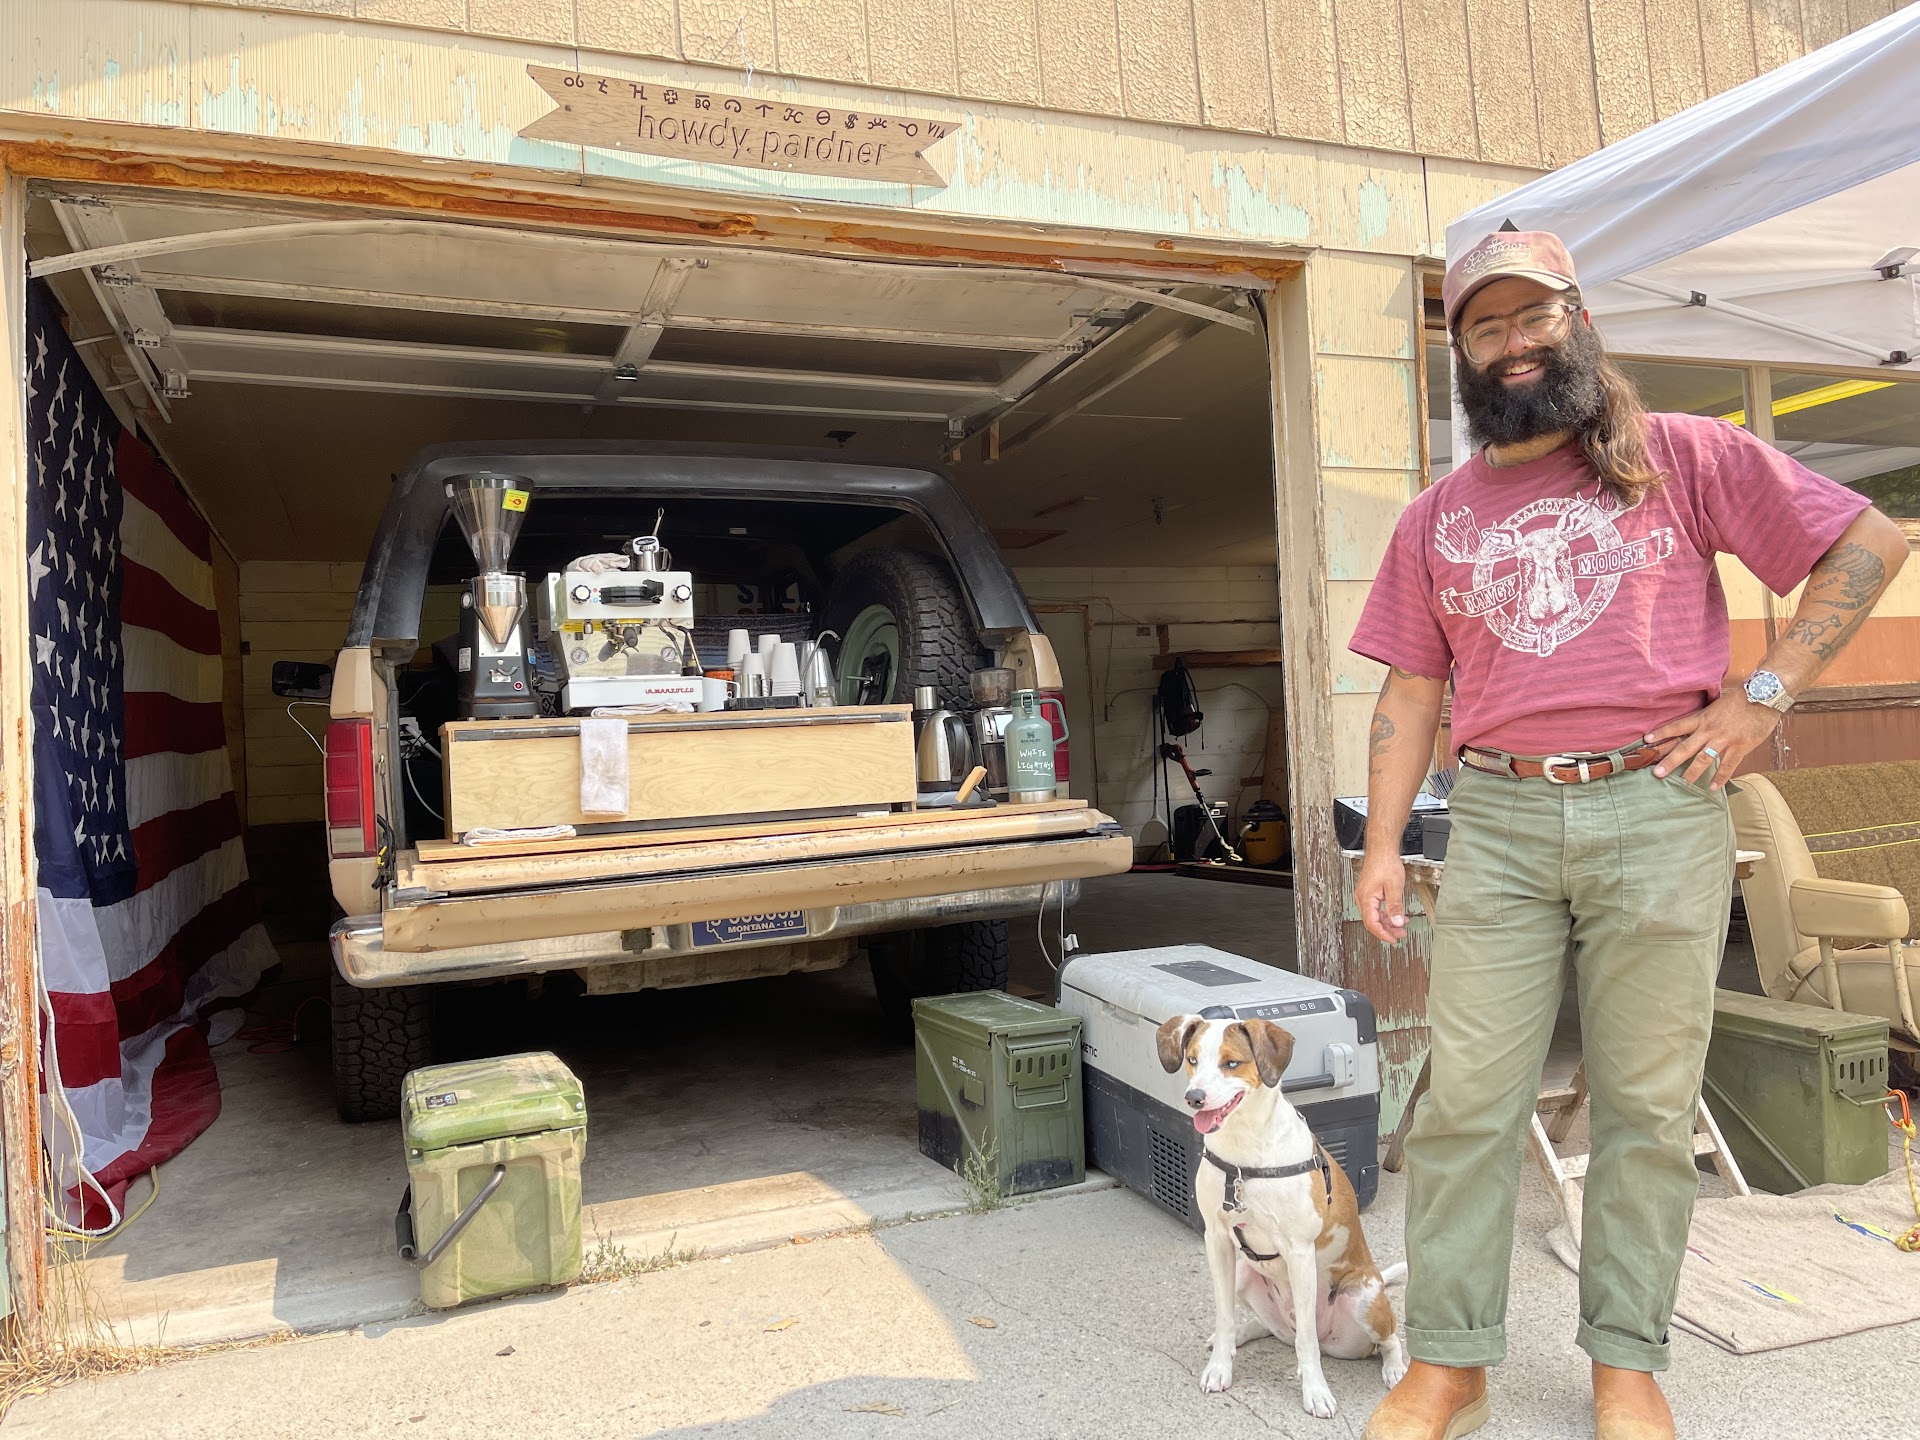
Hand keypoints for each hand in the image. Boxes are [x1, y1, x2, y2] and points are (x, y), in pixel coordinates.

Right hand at [1355, 849, 1408, 943]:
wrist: (1382, 850)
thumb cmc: (1385, 864)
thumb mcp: (1394, 887)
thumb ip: (1395, 906)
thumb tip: (1396, 922)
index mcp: (1366, 898)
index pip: (1372, 923)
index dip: (1383, 934)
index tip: (1393, 939)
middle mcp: (1362, 898)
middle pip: (1372, 922)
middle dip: (1387, 930)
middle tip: (1401, 934)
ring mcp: (1365, 896)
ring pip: (1375, 916)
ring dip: (1388, 922)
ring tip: (1401, 925)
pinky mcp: (1369, 893)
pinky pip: (1376, 909)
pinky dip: (1386, 914)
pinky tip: (1397, 914)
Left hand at [1644, 692, 1780, 789]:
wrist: (1764, 696)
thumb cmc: (1742, 699)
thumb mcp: (1718, 705)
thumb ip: (1707, 717)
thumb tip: (1697, 725)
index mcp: (1703, 718)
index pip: (1677, 726)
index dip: (1662, 733)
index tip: (1647, 740)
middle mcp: (1709, 730)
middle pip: (1685, 747)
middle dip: (1670, 761)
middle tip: (1657, 773)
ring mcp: (1724, 739)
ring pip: (1703, 759)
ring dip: (1692, 772)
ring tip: (1682, 783)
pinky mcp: (1740, 747)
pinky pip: (1727, 765)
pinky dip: (1720, 777)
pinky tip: (1712, 787)